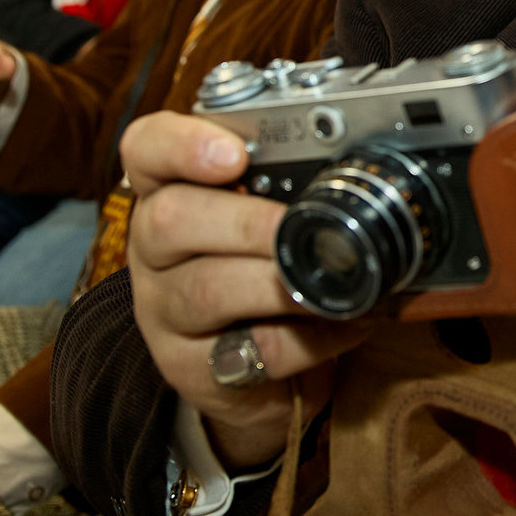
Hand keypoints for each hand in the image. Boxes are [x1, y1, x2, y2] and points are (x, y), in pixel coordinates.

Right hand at [122, 110, 380, 469]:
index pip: (146, 149)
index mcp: (167, 189)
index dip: (181, 146)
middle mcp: (153, 248)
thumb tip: (368, 169)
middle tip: (294, 224)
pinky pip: (254, 348)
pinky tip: (346, 319)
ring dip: (277, 282)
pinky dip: (311, 335)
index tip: (232, 154)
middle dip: (245, 221)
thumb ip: (294, 184)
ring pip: (207, 290)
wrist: (254, 370)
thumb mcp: (265, 213)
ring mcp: (164, 310)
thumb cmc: (260, 268)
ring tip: (328, 276)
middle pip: (169, 220)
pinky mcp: (191, 367)